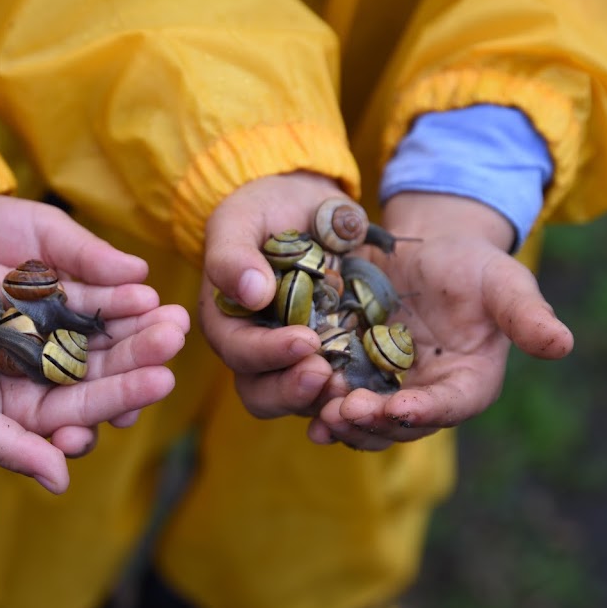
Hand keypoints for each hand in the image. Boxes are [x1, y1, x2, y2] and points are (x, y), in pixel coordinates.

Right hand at [0, 195, 189, 492]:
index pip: (88, 407)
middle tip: (177, 337)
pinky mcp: (38, 301)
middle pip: (103, 369)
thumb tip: (63, 482)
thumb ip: (13, 450)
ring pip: (100, 334)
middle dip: (141, 354)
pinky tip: (141, 288)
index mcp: (31, 415)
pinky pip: (81, 299)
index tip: (162, 380)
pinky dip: (109, 295)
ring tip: (172, 312)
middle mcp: (45, 378)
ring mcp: (44, 338)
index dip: (125, 394)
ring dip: (136, 323)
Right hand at [199, 172, 350, 417]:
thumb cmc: (263, 211)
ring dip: (324, 399)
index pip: (240, 352)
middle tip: (325, 373)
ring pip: (302, 400)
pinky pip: (341, 387)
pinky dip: (356, 391)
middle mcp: (257, 351)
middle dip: (293, 390)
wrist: (305, 207)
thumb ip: (233, 255)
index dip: (269, 353)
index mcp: (228, 324)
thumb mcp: (239, 220)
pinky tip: (378, 386)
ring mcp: (296, 360)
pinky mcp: (334, 357)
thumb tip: (250, 292)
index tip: (304, 340)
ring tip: (351, 385)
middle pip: (264, 393)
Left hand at [309, 192, 573, 448]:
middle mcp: (426, 397)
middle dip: (372, 422)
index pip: (449, 407)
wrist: (428, 250)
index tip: (401, 407)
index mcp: (468, 384)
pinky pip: (334, 398)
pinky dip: (317, 403)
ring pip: (364, 421)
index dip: (425, 412)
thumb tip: (563, 344)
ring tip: (318, 412)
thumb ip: (527, 316)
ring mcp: (388, 390)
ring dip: (341, 421)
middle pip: (399, 425)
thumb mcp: (505, 282)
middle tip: (343, 411)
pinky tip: (297, 400)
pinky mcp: (354, 375)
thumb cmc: (474, 265)